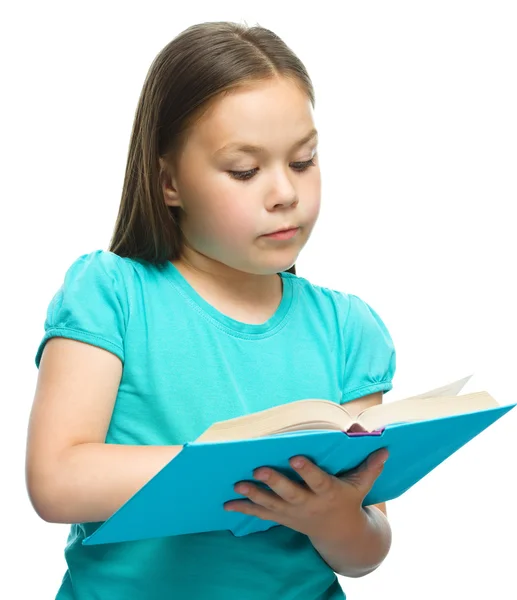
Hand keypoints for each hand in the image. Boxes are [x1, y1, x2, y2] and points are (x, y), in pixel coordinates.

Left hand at [223, 447, 387, 540]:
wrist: (340, 534)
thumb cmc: (349, 499)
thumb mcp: (362, 484)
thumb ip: (370, 465)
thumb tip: (384, 445)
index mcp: (328, 492)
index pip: (317, 480)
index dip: (307, 470)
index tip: (295, 457)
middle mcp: (309, 504)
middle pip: (290, 493)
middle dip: (274, 482)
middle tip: (258, 470)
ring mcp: (294, 513)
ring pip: (272, 504)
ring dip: (253, 495)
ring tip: (237, 485)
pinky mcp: (282, 517)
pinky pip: (262, 514)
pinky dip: (244, 509)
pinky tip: (227, 503)